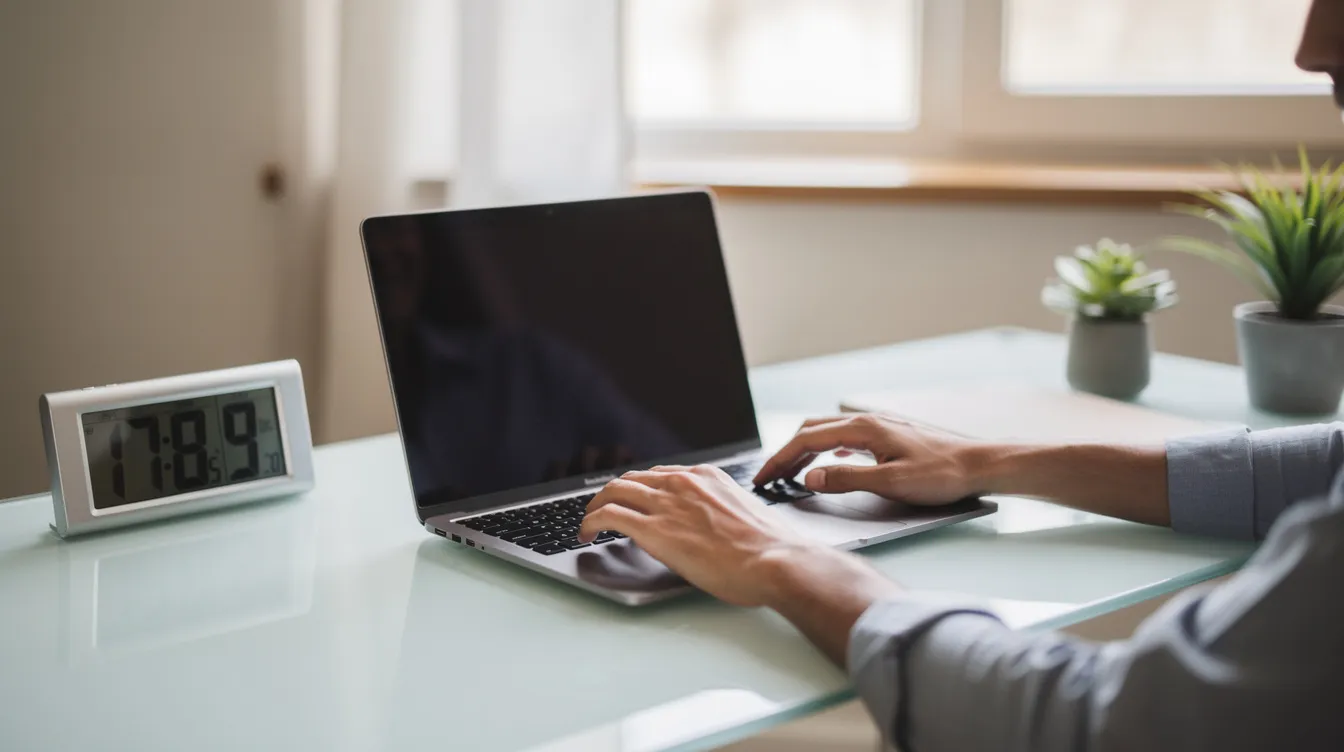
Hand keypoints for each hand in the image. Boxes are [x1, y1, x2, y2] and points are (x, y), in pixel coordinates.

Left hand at [580, 463, 904, 663]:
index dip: (640, 487)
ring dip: (596, 505)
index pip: (661, 474)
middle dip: (612, 492)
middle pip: (632, 478)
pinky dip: (590, 522)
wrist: (777, 561)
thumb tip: (710, 527)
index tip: (633, 498)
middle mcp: (683, 483)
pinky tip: (586, 533)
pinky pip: (609, 516)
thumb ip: (719, 511)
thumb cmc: (770, 548)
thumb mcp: (743, 514)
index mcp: (706, 477)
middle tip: (602, 508)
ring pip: (614, 491)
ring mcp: (667, 504)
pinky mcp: (655, 530)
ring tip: (589, 521)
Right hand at [753, 413, 985, 503]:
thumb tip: (810, 478)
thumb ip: (846, 480)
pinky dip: (826, 448)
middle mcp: (867, 421)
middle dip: (786, 452)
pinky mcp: (889, 434)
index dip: (779, 460)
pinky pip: (845, 436)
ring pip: (828, 431)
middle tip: (770, 476)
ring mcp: (879, 425)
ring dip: (806, 450)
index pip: (806, 440)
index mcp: (863, 429)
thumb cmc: (941, 475)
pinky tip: (830, 462)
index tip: (762, 477)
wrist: (979, 465)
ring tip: (792, 472)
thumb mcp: (890, 483)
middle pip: (812, 430)